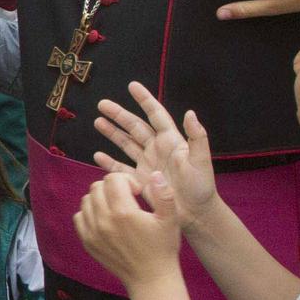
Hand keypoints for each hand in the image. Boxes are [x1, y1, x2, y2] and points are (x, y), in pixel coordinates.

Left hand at [76, 172, 181, 285]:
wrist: (150, 278)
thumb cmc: (162, 248)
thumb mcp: (170, 220)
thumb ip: (164, 194)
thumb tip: (155, 174)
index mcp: (124, 212)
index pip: (112, 179)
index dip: (126, 180)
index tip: (136, 192)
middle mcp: (104, 220)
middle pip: (97, 186)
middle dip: (112, 187)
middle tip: (126, 198)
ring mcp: (93, 232)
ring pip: (86, 200)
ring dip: (100, 198)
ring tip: (115, 208)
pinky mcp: (87, 242)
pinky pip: (79, 217)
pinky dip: (89, 213)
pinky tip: (104, 219)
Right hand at [92, 84, 220, 231]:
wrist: (195, 214)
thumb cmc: (201, 187)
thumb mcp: (201, 161)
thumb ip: (196, 137)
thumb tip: (190, 112)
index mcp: (171, 141)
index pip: (155, 115)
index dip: (144, 100)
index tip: (132, 86)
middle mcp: (157, 149)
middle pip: (134, 126)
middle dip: (119, 114)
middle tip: (102, 104)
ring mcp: (147, 164)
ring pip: (125, 144)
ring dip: (112, 133)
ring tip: (97, 121)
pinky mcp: (139, 180)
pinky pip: (120, 169)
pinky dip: (109, 162)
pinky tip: (97, 155)